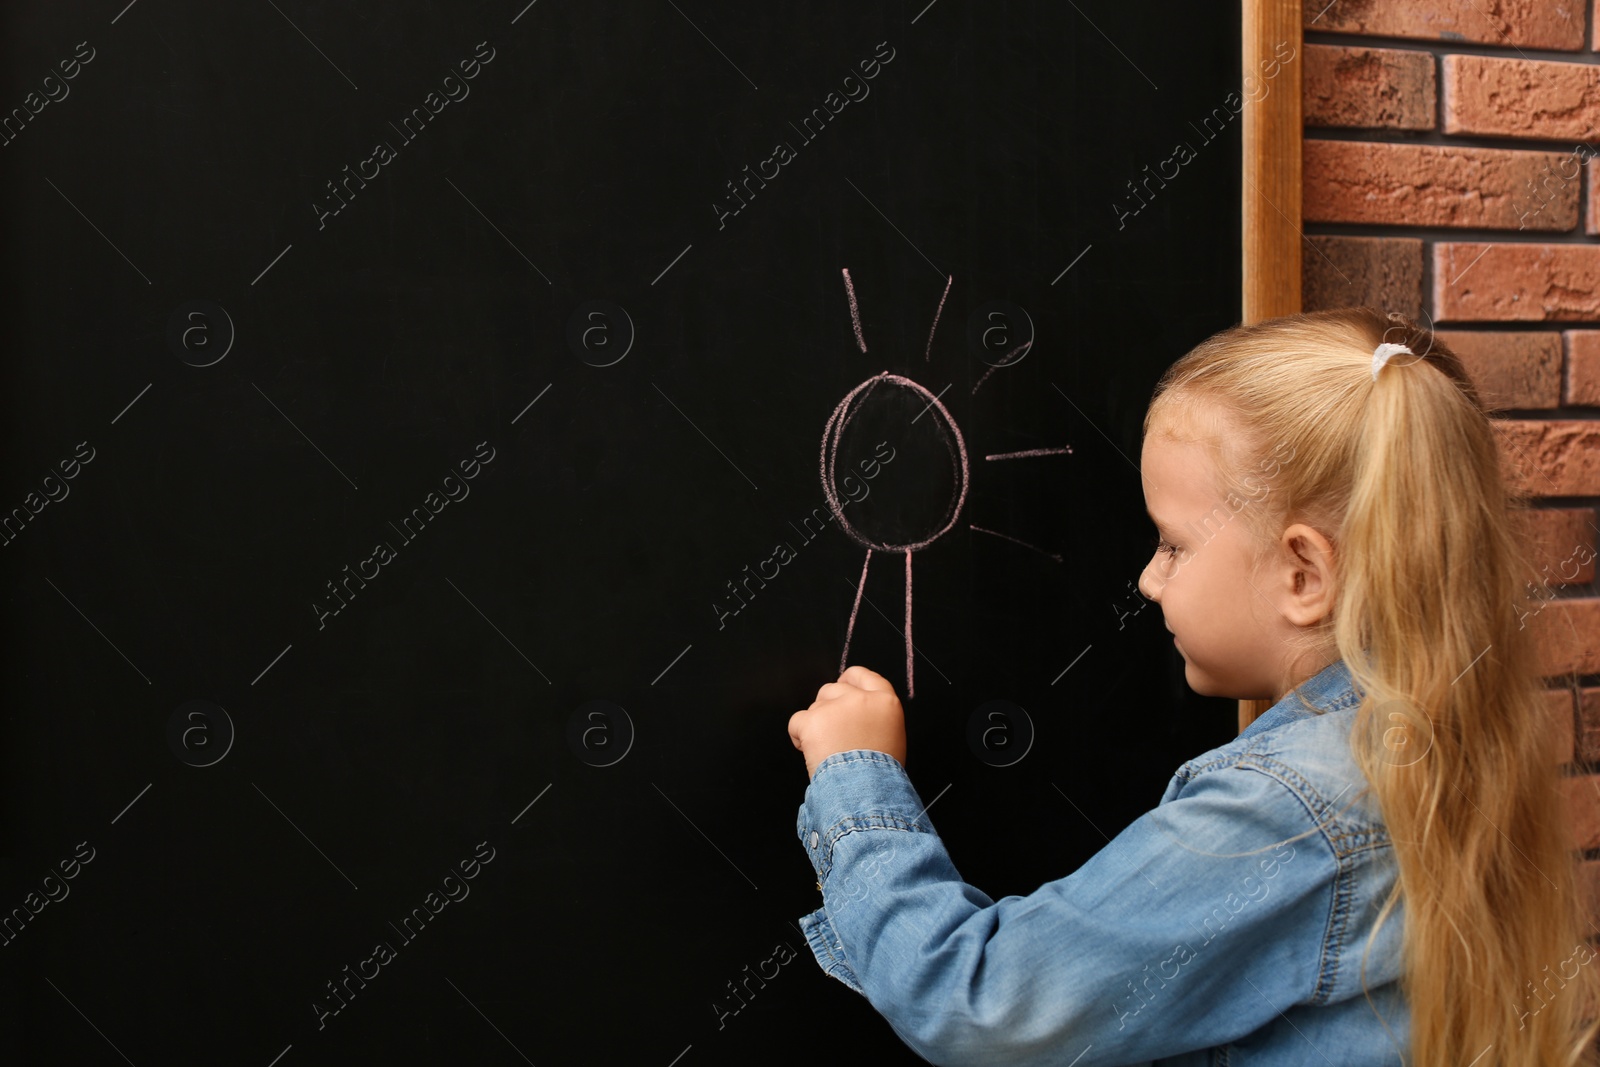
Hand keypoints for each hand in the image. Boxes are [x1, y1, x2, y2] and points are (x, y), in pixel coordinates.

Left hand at [787, 665, 906, 779]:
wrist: (865, 791)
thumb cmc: (881, 774)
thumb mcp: (892, 738)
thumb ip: (877, 718)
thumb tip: (859, 716)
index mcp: (885, 701)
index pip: (864, 676)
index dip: (850, 678)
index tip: (843, 682)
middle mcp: (860, 698)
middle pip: (833, 689)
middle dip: (828, 706)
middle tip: (832, 733)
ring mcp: (834, 707)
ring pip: (815, 706)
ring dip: (816, 724)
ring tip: (826, 750)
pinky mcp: (812, 720)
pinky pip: (797, 722)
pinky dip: (799, 736)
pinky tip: (811, 752)